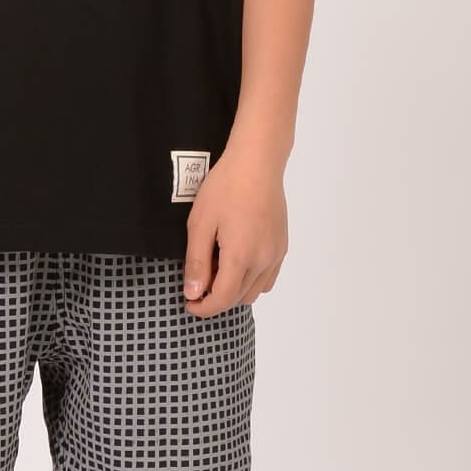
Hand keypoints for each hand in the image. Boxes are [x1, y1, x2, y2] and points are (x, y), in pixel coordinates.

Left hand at [182, 146, 288, 317]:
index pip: (222, 299)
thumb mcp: (200, 223)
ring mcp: (276, 254)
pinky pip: (268, 278)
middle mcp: (264, 261)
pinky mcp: (282, 246)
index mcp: (241, 257)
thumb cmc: (225, 187)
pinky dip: (251, 280)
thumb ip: (197, 261)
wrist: (257, 162)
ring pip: (255, 291)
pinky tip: (237, 261)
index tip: (188, 303)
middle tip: (198, 278)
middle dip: (216, 297)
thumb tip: (193, 293)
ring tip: (216, 267)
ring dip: (234, 290)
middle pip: (238, 298)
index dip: (203, 308)